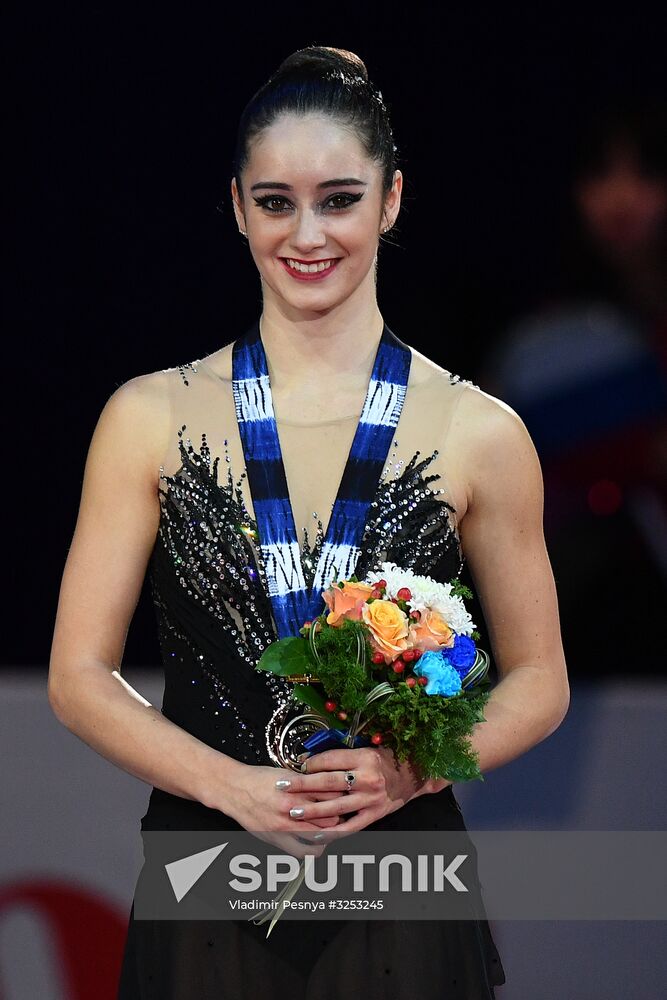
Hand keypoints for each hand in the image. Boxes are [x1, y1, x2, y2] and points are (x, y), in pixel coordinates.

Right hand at [210, 761, 348, 859]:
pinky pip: (302, 852)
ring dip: (329, 835)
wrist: (234, 789)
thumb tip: (330, 789)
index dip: (342, 799)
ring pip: (320, 838)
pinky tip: (315, 843)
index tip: (345, 799)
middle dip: (339, 818)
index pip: (332, 797)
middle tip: (341, 816)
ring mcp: (284, 826)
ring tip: (330, 830)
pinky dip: (313, 849)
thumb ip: (308, 784)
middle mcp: (292, 809)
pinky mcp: (276, 839)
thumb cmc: (259, 779)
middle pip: (330, 819)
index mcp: (297, 788)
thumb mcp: (287, 774)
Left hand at [279, 746, 439, 836]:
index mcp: (364, 757)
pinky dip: (334, 832)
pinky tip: (317, 834)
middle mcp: (368, 778)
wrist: (414, 774)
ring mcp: (371, 799)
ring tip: (293, 811)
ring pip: (336, 806)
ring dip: (313, 810)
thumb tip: (311, 757)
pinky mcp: (374, 814)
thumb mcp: (367, 749)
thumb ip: (343, 754)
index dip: (310, 763)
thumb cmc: (388, 759)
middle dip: (303, 785)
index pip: (330, 760)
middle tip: (283, 786)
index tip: (296, 766)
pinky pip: (351, 826)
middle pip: (328, 782)